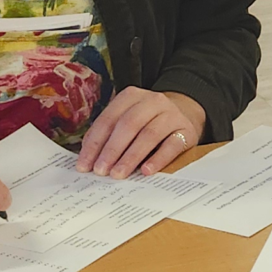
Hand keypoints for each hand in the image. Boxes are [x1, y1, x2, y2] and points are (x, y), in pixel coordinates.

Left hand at [78, 86, 206, 177]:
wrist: (184, 115)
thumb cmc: (147, 122)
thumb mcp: (127, 121)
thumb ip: (108, 135)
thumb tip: (88, 159)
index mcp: (131, 96)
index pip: (108, 119)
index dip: (95, 143)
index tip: (84, 165)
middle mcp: (153, 101)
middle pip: (129, 125)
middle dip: (112, 149)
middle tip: (101, 171)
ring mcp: (172, 114)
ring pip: (149, 135)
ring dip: (131, 156)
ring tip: (119, 174)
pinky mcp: (186, 130)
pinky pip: (172, 145)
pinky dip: (158, 159)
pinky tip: (146, 171)